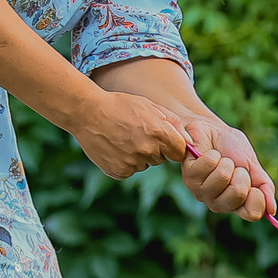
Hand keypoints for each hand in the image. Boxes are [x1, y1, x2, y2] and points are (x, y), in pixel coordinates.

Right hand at [71, 91, 194, 179]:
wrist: (88, 112)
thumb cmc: (121, 106)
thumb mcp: (150, 106)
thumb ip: (173, 124)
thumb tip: (190, 143)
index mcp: (159, 133)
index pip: (180, 152)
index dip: (173, 146)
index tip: (164, 140)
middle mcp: (147, 151)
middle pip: (162, 159)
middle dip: (155, 149)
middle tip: (136, 133)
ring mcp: (132, 163)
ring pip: (145, 164)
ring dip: (139, 155)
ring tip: (123, 138)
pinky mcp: (119, 172)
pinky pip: (129, 170)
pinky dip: (124, 162)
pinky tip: (114, 147)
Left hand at [179, 113, 276, 219]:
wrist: (213, 131)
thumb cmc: (233, 150)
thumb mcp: (253, 167)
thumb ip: (264, 187)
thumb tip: (272, 210)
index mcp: (236, 204)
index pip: (252, 214)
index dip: (258, 197)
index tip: (255, 185)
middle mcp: (218, 203)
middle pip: (237, 195)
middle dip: (241, 173)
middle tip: (235, 167)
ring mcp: (202, 192)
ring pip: (222, 178)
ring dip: (226, 162)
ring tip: (221, 159)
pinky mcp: (189, 177)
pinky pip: (208, 164)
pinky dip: (213, 154)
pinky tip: (208, 154)